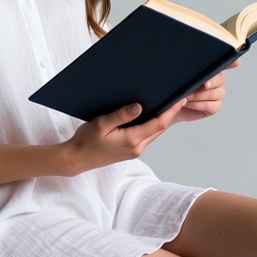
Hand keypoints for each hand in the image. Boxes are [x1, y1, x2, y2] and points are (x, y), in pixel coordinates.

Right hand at [65, 98, 189, 173]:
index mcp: (132, 140)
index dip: (171, 111)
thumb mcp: (101, 124)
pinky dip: (151, 126)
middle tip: (177, 97)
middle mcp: (137, 148)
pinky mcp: (130, 151)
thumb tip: (139, 106)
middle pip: (160, 128)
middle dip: (170, 114)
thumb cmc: (86, 141)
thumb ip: (121, 115)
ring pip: (154, 133)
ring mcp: (134, 151)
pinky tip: (149, 115)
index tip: (180, 99)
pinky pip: (146, 137)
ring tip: (166, 104)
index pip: (159, 123)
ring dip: (161, 120)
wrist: (76, 159)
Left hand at [170, 59, 237, 123]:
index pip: (226, 62)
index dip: (232, 62)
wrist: (171, 104)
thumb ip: (188, 68)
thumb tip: (188, 61)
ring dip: (198, 95)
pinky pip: (211, 105)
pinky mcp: (215, 106)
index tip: (235, 62)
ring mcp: (218, 94)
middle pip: (220, 79)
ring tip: (185, 95)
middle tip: (203, 84)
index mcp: (211, 68)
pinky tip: (188, 103)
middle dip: (211, 81)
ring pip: (215, 93)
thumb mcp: (179, 74)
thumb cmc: (174, 86)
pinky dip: (198, 105)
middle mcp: (217, 80)